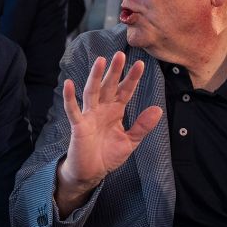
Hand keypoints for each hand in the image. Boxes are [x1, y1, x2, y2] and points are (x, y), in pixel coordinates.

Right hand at [58, 54, 162, 210]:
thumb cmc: (108, 155)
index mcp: (115, 111)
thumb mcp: (130, 141)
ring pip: (92, 92)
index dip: (132, 78)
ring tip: (100, 61)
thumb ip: (142, 126)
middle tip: (120, 54)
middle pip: (109, 86)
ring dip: (95, 77)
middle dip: (114, 71)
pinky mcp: (78, 125)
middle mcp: (102, 109)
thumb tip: (158, 109)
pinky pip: (73, 109)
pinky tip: (69, 84)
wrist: (92, 172)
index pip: (125, 91)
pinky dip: (69, 97)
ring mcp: (89, 115)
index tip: (141, 64)